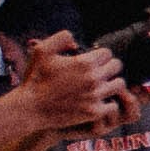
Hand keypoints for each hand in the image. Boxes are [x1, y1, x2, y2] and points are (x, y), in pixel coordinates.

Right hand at [13, 30, 128, 134]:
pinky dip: (108, 102)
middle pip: (117, 66)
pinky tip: (98, 100)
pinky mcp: (93, 112)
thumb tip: (76, 41)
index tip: (92, 60)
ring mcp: (95, 96)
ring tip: (101, 85)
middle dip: (108, 66)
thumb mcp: (42, 50)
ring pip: (119, 84)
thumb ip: (62, 38)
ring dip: (111, 83)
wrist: (30, 108)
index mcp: (84, 63)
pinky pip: (113, 104)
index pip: (108, 53)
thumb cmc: (35, 78)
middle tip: (99, 71)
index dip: (99, 55)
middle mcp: (93, 79)